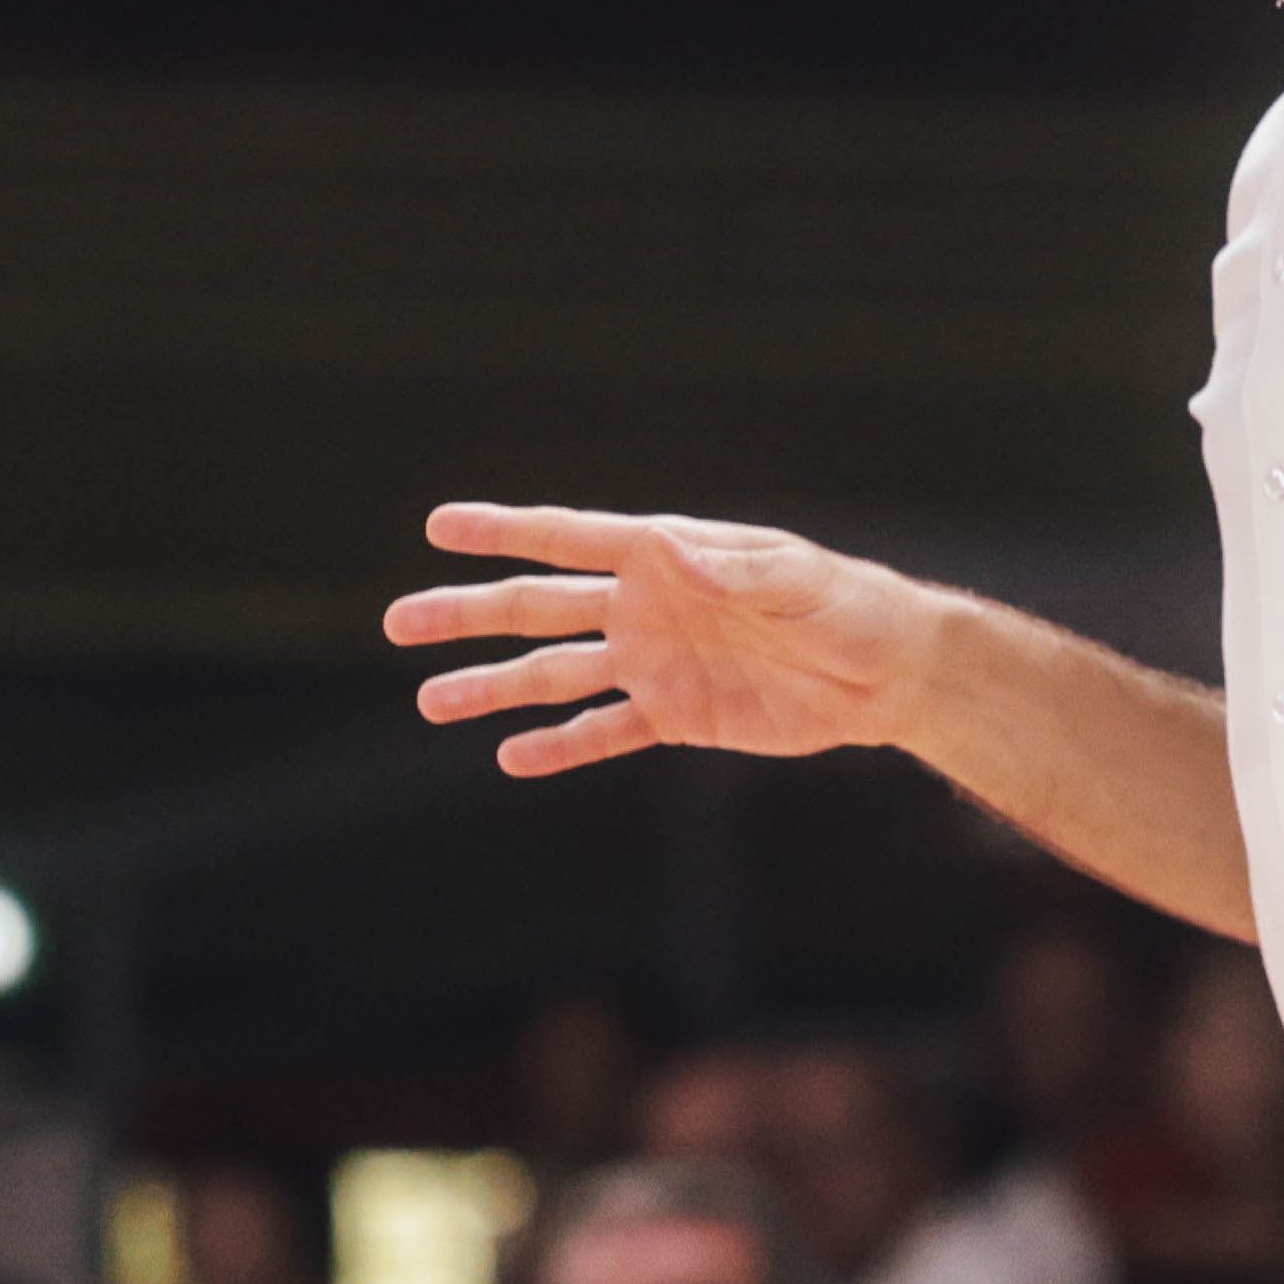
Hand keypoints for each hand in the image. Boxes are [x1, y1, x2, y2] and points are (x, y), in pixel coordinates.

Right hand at [386, 504, 939, 777]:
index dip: (504, 532)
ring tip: (430, 701)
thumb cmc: (844, 604)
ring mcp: (654, 662)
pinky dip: (560, 746)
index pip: (569, 539)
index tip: (440, 526)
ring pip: (556, 675)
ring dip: (494, 689)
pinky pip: (604, 732)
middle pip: (540, 610)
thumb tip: (663, 547)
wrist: (884, 671)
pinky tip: (510, 757)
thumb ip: (728, 568)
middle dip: (469, 615)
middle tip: (398, 623)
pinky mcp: (675, 716)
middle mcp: (645, 605)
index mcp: (666, 556)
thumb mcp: (792, 579)